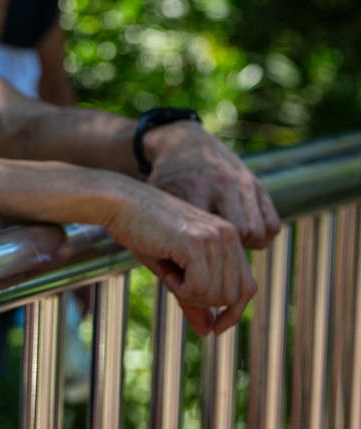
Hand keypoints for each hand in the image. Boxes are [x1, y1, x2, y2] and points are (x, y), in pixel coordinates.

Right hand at [100, 179, 255, 335]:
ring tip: (168, 274)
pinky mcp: (195, 242)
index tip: (215, 328)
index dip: (233, 312)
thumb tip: (207, 331)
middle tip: (174, 284)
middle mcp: (229, 235)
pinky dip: (180, 288)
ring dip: (189, 294)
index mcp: (229, 237)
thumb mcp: (173, 268)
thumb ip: (194, 296)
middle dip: (202, 302)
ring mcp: (215, 237)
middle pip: (233, 295)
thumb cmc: (141, 231)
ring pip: (216, 294)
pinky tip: (166, 271)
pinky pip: (199, 287)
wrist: (118, 203)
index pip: (247, 287)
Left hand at [144, 122, 280, 248]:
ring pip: (260, 230)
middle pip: (241, 234)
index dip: (204, 254)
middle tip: (214, 255)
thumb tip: (179, 286)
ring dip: (248, 246)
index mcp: (194, 187)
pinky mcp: (257, 184)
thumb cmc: (165, 179)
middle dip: (230, 250)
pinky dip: (263, 236)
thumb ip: (163, 229)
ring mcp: (243, 182)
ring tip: (228, 246)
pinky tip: (243, 237)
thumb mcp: (156, 198)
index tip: (192, 261)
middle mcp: (222, 184)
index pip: (211, 235)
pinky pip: (273, 223)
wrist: (183, 143)